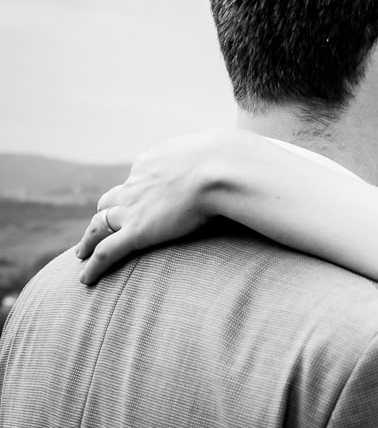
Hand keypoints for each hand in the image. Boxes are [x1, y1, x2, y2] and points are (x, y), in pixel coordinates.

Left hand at [75, 129, 238, 283]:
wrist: (221, 166)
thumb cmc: (229, 157)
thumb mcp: (222, 148)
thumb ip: (222, 155)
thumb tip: (244, 155)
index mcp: (155, 161)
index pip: (139, 175)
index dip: (136, 188)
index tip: (139, 197)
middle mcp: (137, 182)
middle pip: (112, 199)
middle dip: (107, 212)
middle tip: (103, 225)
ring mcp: (134, 207)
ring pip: (100, 225)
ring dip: (89, 239)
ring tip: (82, 254)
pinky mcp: (137, 231)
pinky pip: (107, 252)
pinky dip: (94, 266)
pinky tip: (86, 279)